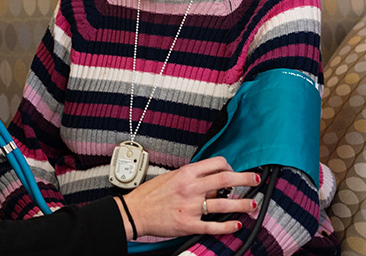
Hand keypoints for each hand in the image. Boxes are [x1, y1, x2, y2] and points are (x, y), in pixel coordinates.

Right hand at [118, 156, 258, 238]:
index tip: (234, 171)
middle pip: (226, 179)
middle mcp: (190, 188)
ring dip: (242, 205)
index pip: (216, 164)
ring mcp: (191, 207)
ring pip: (224, 203)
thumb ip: (190, 177)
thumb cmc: (150, 194)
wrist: (135, 212)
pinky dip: (228, 226)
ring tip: (252, 205)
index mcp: (186, 174)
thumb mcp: (170, 177)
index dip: (230, 166)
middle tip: (254, 180)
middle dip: (245, 179)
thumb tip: (210, 180)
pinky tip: (236, 225)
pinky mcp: (188, 224)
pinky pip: (213, 225)